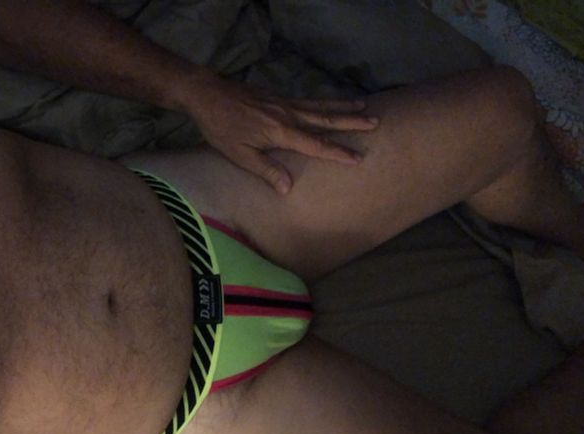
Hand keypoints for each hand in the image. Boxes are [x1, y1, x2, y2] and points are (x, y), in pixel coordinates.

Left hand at [180, 74, 378, 193]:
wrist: (207, 93)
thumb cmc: (221, 127)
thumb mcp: (239, 154)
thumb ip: (265, 170)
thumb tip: (289, 188)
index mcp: (281, 131)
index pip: (316, 144)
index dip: (338, 152)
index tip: (358, 158)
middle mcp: (288, 114)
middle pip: (326, 118)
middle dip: (352, 121)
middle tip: (376, 121)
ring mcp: (284, 103)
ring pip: (320, 106)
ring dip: (343, 106)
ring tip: (365, 106)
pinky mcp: (278, 96)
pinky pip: (309, 100)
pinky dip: (325, 101)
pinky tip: (331, 103)